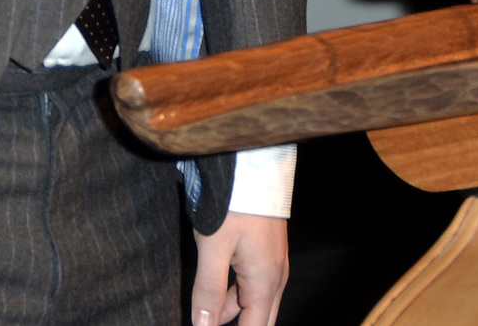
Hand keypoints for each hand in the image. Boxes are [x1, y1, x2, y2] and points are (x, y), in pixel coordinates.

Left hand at [190, 211, 287, 325]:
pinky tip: (216, 292)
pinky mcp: (265, 253)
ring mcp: (272, 264)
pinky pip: (252, 286)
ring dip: (230, 312)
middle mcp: (275, 277)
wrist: (254, 166)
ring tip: (204, 310)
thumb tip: (203, 325)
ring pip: (253, 303)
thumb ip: (209, 289)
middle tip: (208, 323)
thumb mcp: (214, 246)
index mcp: (265, 281)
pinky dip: (234, 296)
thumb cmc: (236, 202)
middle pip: (258, 320)